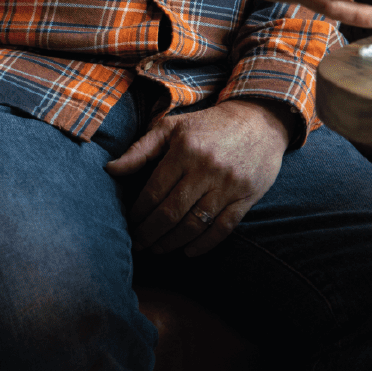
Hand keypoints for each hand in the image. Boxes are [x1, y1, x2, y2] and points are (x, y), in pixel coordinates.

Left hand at [105, 98, 288, 255]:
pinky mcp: (247, 196)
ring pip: (194, 224)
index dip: (138, 214)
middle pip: (171, 213)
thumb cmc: (209, 125)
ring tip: (158, 249)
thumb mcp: (172, 127)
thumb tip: (110, 170)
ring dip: (172, 242)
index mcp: (185, 150)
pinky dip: (204, 245)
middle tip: (139, 245)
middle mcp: (207, 169)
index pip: (153, 192)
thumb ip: (141, 149)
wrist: (260, 119)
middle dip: (149, 234)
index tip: (130, 224)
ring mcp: (229, 185)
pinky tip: (189, 251)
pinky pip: (223, 228)